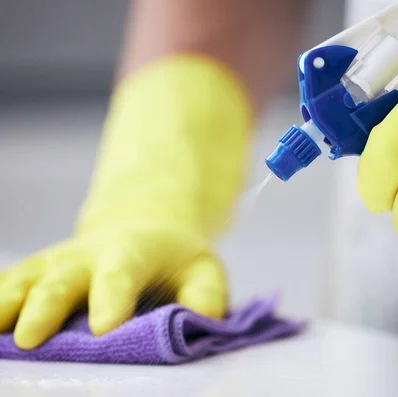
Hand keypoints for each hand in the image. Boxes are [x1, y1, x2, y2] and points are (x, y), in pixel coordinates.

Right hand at [0, 55, 252, 348]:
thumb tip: (200, 324)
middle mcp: (85, 256)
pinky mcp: (33, 274)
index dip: (112, 299)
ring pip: (23, 280)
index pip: (121, 274)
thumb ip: (204, 296)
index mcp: (132, 253)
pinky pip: (6, 284)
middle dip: (45, 307)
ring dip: (5, 303)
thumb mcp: (202, 270)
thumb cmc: (173, 261)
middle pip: (61, 279)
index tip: (104, 329)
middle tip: (31, 338)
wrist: (139, 231)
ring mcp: (54, 264)